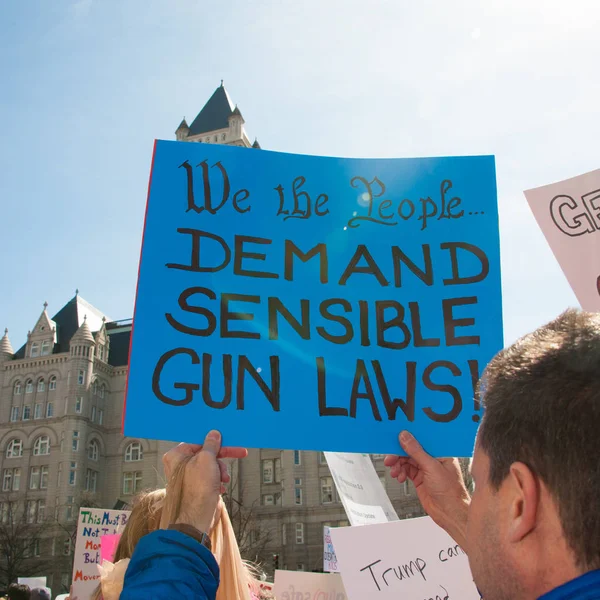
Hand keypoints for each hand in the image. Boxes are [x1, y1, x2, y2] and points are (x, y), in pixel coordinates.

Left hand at [173, 430, 240, 532]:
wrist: (197, 518)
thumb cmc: (198, 488)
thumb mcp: (207, 459)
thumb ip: (211, 445)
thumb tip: (214, 434)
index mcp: (177, 455)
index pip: (198, 441)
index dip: (214, 441)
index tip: (227, 440)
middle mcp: (179, 465)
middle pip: (206, 453)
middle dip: (221, 459)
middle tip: (240, 453)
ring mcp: (187, 477)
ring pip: (210, 465)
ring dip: (220, 471)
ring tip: (223, 479)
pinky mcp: (195, 487)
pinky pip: (209, 477)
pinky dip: (217, 480)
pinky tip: (220, 487)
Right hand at [384, 431, 470, 549]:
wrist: (449, 514)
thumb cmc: (450, 492)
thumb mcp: (431, 467)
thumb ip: (416, 451)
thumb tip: (405, 437)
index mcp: (440, 452)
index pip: (422, 439)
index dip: (409, 437)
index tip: (396, 437)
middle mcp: (433, 459)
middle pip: (411, 450)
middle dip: (399, 453)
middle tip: (390, 458)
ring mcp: (426, 469)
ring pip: (407, 460)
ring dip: (398, 464)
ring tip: (394, 471)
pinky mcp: (420, 478)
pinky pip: (406, 470)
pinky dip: (400, 472)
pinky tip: (399, 477)